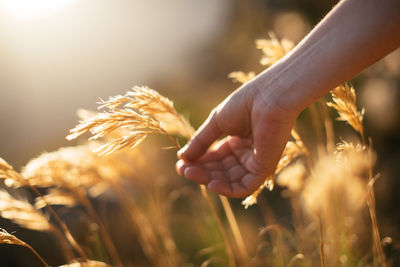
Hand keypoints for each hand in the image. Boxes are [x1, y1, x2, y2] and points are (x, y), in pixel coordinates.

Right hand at [176, 76, 297, 197]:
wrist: (269, 97)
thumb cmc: (245, 104)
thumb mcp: (216, 123)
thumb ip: (201, 141)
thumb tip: (182, 158)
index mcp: (238, 141)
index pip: (215, 158)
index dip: (198, 162)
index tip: (180, 163)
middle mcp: (247, 154)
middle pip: (220, 171)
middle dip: (201, 171)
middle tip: (183, 170)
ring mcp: (256, 162)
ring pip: (230, 180)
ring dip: (209, 179)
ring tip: (191, 173)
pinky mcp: (264, 168)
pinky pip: (245, 187)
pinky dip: (227, 189)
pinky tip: (211, 184)